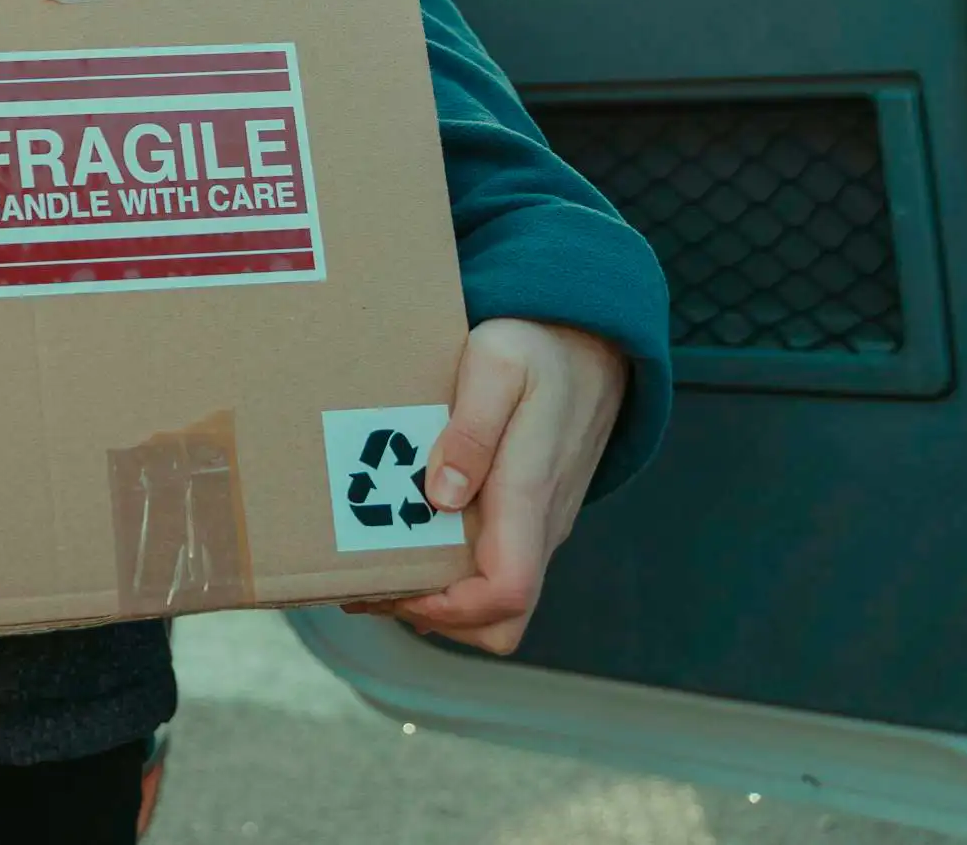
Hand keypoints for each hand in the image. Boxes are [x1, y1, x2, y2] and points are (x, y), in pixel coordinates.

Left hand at [349, 317, 627, 654]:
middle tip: (374, 582)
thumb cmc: (538, 348)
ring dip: (440, 601)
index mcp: (530, 495)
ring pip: (498, 605)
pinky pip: (495, 571)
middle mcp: (540, 526)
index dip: (451, 607)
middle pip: (502, 622)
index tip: (397, 584)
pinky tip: (406, 542)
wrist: (591, 345)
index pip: (507, 592)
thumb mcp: (498, 364)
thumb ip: (471, 428)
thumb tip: (443, 495)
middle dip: (438, 617)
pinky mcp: (528, 517)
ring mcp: (537, 527)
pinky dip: (451, 575)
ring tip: (378, 568)